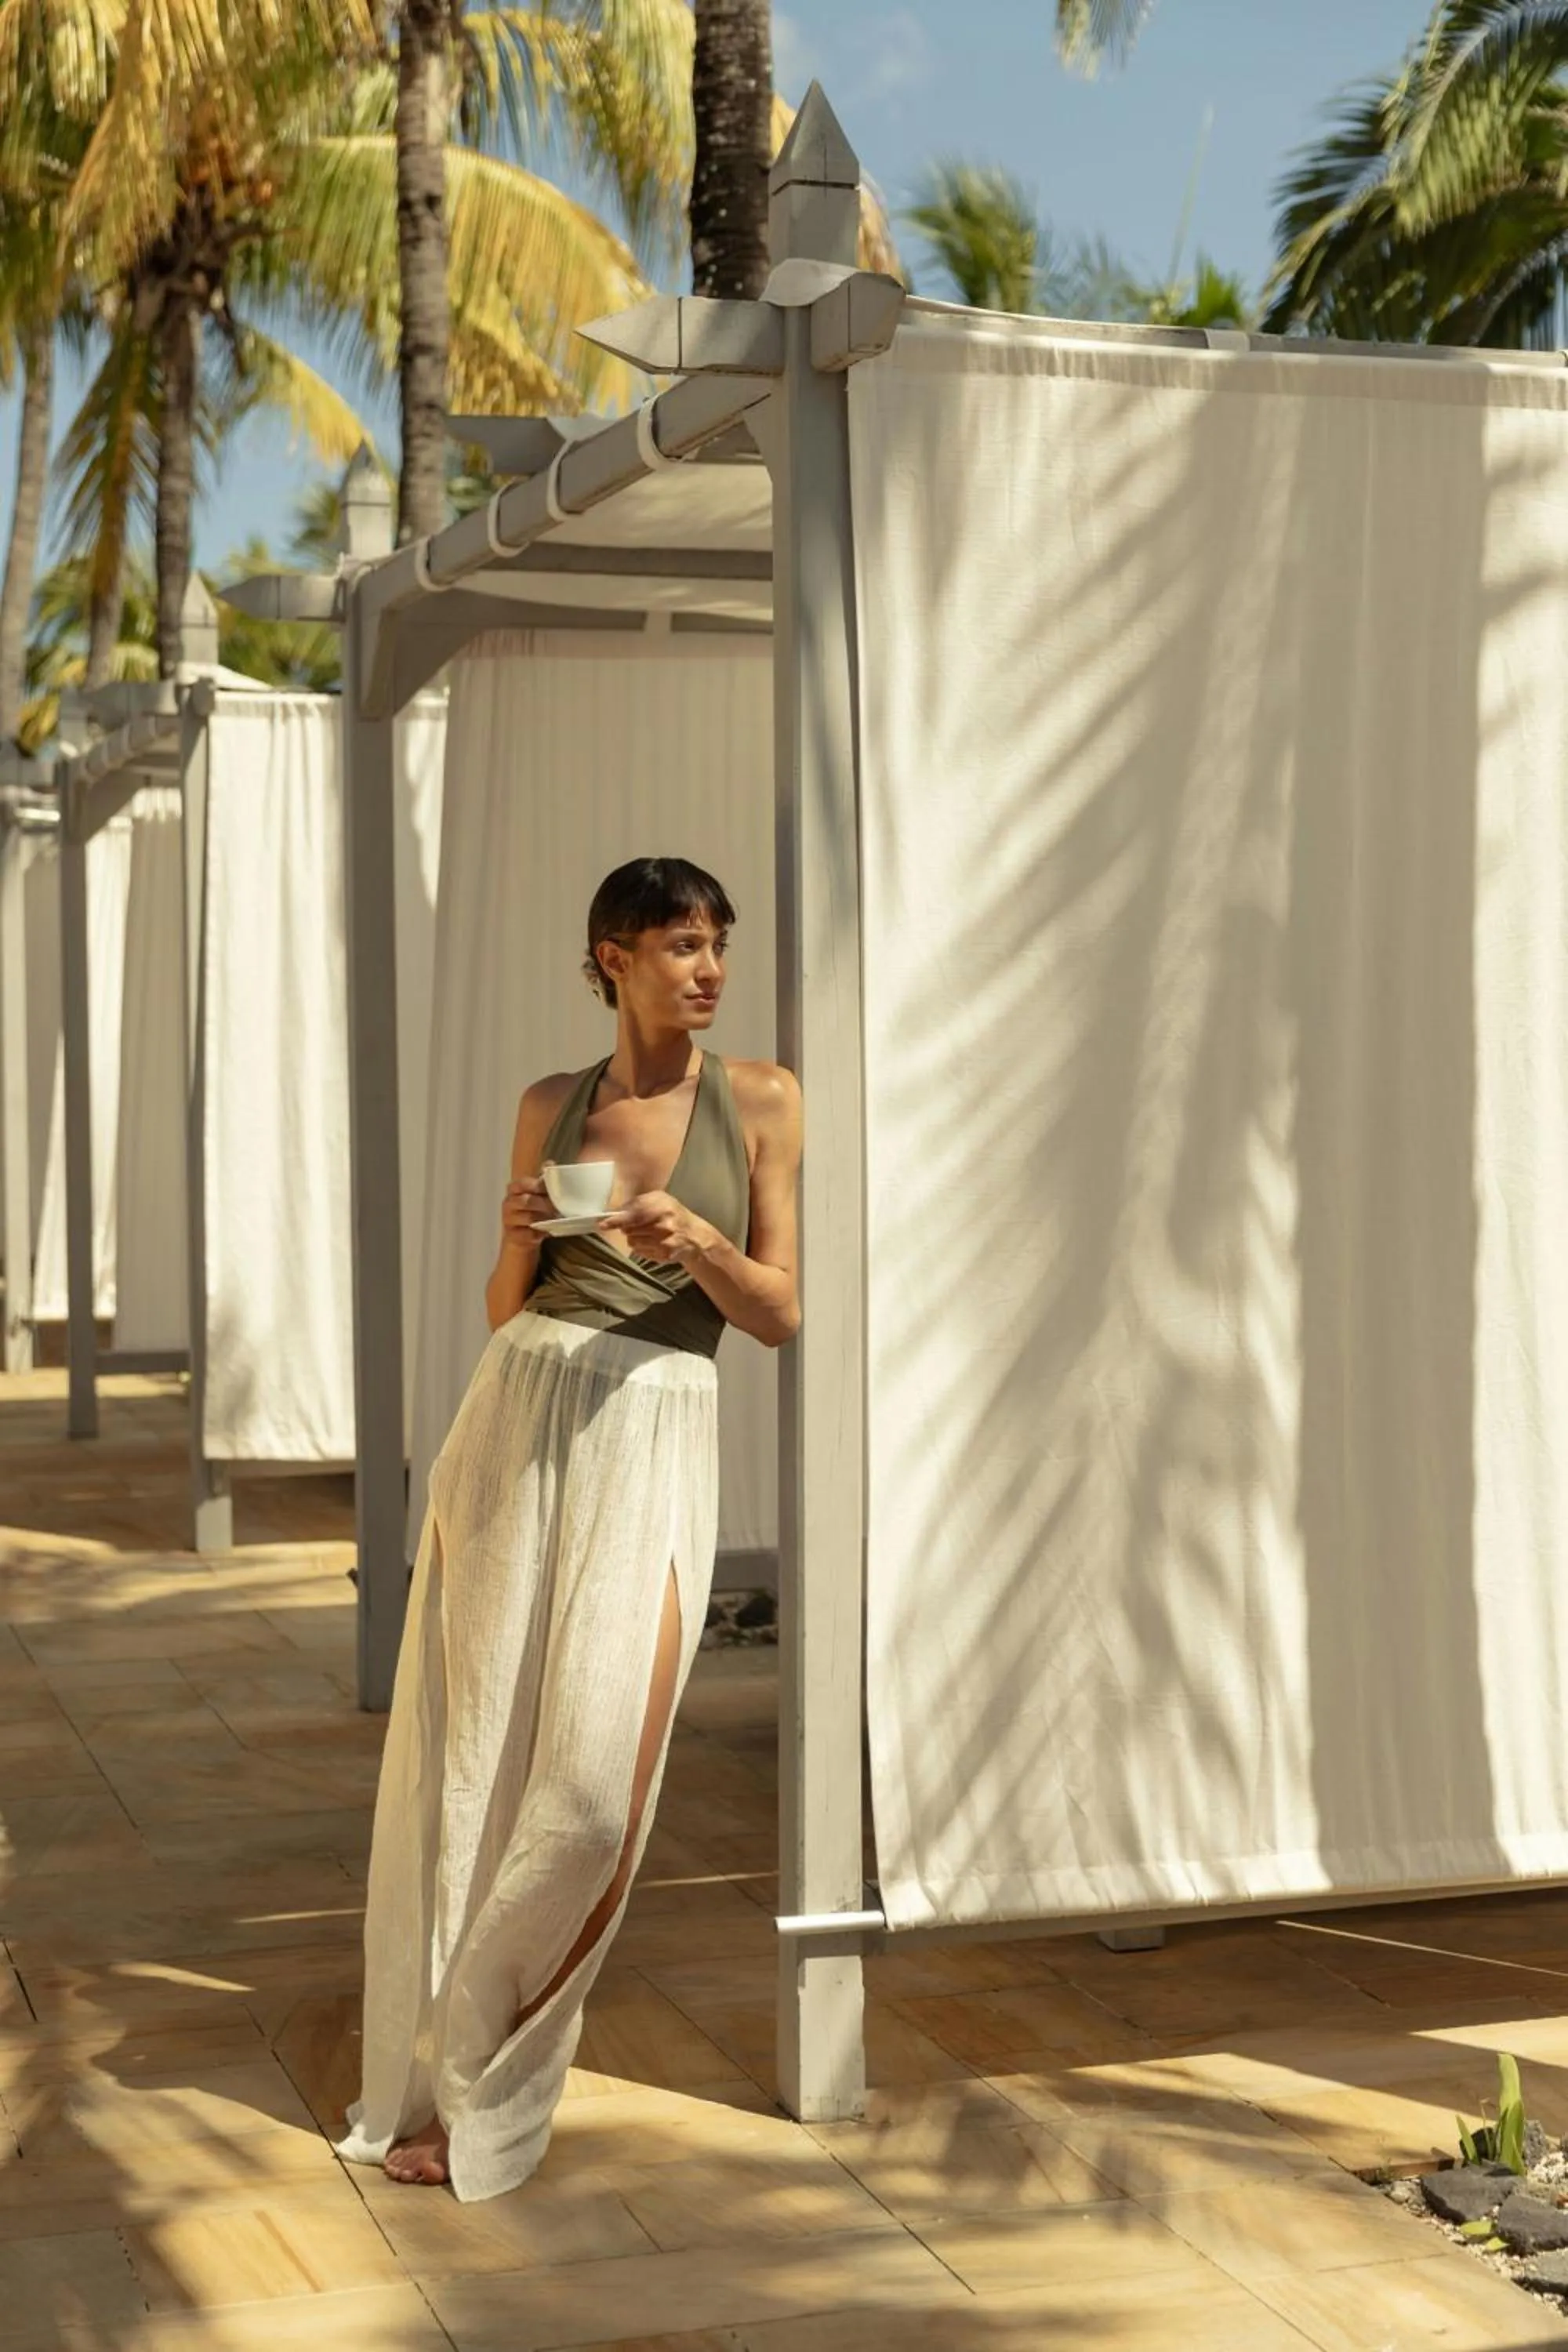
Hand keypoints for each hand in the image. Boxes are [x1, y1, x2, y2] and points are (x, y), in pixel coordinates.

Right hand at [501, 1174, 551, 1247]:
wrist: (522, 1233)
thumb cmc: (533, 1208)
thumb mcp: (537, 1192)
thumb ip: (543, 1179)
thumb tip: (550, 1164)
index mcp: (514, 1188)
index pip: (524, 1183)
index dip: (539, 1186)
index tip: (553, 1190)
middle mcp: (509, 1203)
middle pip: (527, 1201)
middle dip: (545, 1204)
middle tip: (558, 1207)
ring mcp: (508, 1220)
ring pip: (529, 1218)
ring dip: (544, 1219)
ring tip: (556, 1219)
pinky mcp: (512, 1236)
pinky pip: (528, 1234)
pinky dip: (539, 1233)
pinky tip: (546, 1232)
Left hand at [596, 1191, 712, 1265]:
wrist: (695, 1236)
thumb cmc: (674, 1214)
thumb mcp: (659, 1199)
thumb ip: (638, 1203)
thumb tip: (616, 1212)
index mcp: (662, 1207)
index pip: (634, 1214)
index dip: (616, 1220)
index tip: (603, 1224)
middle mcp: (664, 1225)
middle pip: (629, 1230)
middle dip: (629, 1227)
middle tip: (640, 1224)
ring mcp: (664, 1242)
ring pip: (632, 1242)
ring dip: (635, 1238)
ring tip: (649, 1233)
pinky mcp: (663, 1255)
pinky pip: (640, 1251)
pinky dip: (642, 1247)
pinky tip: (653, 1242)